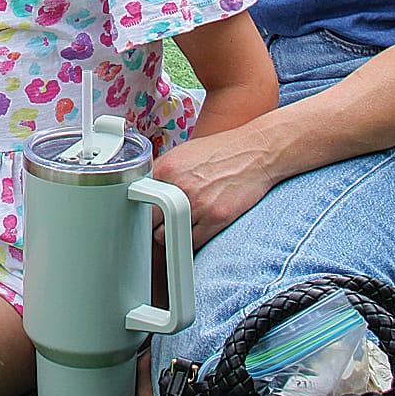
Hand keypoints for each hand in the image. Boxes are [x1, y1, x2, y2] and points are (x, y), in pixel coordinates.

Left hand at [151, 130, 278, 246]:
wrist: (256, 152)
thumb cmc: (221, 152)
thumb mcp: (183, 154)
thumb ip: (163, 174)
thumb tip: (145, 193)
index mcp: (165, 169)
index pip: (138, 201)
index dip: (140, 211)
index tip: (143, 215)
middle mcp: (177, 187)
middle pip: (150, 222)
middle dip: (155, 225)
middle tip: (162, 224)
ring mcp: (196, 205)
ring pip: (169, 238)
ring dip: (172, 237)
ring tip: (180, 228)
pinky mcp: (215, 219)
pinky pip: (193, 243)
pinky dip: (191, 242)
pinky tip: (196, 231)